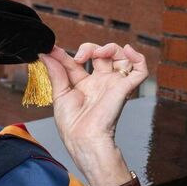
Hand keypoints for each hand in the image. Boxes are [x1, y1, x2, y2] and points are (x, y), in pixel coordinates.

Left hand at [38, 43, 148, 185]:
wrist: (83, 137)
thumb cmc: (72, 124)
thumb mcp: (60, 94)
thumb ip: (55, 72)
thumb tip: (46, 55)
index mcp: (83, 84)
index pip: (77, 61)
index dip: (65, 53)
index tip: (52, 48)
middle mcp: (99, 82)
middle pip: (101, 54)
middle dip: (90, 47)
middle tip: (79, 57)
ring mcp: (113, 84)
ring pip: (120, 57)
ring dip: (110, 48)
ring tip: (99, 53)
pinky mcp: (125, 88)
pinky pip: (140, 70)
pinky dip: (137, 57)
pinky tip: (127, 50)